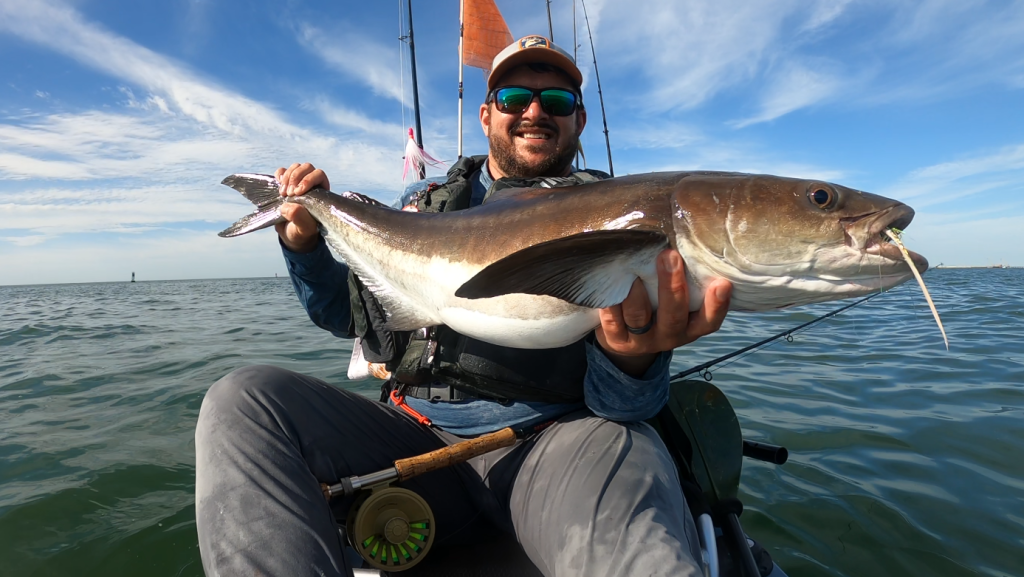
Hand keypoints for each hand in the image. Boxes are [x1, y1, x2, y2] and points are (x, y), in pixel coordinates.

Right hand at [273, 163, 330, 252]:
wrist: (292, 235)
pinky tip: (278, 186)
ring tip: (282, 194)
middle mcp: (312, 185)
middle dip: (296, 177)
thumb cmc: (302, 232)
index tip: (298, 193)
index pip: (319, 175)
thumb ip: (300, 219)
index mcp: (321, 193)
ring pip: (295, 167)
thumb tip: (289, 206)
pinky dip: (279, 175)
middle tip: (288, 194)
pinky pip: (282, 172)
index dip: (308, 179)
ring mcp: (298, 183)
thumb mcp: (304, 229)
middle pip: (307, 167)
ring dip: (287, 177)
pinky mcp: (285, 184)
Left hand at [595, 249, 731, 376]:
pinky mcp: (617, 341)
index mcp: (690, 326)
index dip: (717, 305)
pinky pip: (612, 321)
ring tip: (634, 270)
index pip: (709, 321)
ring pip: (639, 317)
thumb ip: (686, 281)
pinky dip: (611, 303)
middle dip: (672, 286)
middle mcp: (669, 336)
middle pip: (673, 315)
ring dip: (637, 293)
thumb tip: (683, 238)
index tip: (722, 283)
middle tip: (670, 256)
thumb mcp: (676, 302)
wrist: (627, 339)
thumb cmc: (659, 307)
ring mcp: (642, 341)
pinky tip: (610, 285)